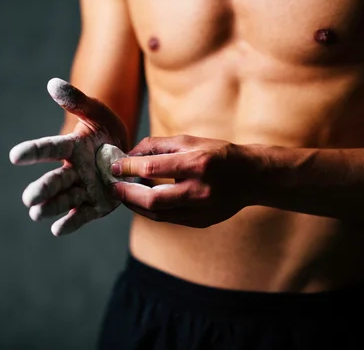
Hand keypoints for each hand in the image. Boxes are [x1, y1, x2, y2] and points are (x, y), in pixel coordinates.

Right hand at [9, 78, 128, 235]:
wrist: (129, 156)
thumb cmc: (108, 132)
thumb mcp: (97, 113)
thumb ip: (77, 101)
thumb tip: (53, 84)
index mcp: (70, 147)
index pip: (49, 148)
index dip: (34, 152)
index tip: (15, 155)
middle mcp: (72, 171)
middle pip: (55, 180)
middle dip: (42, 189)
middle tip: (29, 198)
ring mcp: (83, 190)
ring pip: (64, 199)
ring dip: (51, 207)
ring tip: (36, 213)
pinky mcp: (95, 206)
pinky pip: (82, 215)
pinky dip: (70, 222)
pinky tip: (58, 229)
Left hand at [109, 135, 258, 227]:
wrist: (252, 177)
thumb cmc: (218, 154)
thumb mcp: (190, 141)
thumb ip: (158, 145)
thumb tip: (128, 154)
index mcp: (197, 163)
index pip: (153, 168)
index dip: (128, 168)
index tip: (114, 166)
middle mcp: (199, 190)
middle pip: (153, 199)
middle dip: (126, 194)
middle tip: (112, 187)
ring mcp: (201, 210)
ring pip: (158, 214)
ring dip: (135, 205)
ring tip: (123, 194)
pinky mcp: (201, 222)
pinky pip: (168, 219)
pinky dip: (151, 211)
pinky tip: (141, 202)